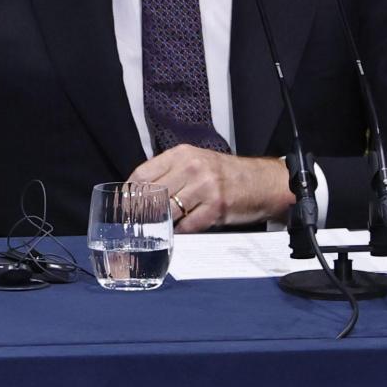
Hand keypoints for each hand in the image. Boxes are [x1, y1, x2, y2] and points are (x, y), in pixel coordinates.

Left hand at [127, 145, 294, 232]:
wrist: (263, 182)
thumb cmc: (225, 174)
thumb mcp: (196, 162)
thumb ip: (169, 172)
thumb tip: (138, 192)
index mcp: (181, 155)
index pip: (143, 174)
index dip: (129, 193)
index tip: (123, 206)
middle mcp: (192, 167)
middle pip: (152, 194)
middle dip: (141, 212)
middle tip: (135, 223)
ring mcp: (205, 187)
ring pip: (168, 211)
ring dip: (160, 223)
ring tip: (156, 229)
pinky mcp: (216, 207)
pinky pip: (188, 225)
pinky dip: (181, 231)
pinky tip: (180, 231)